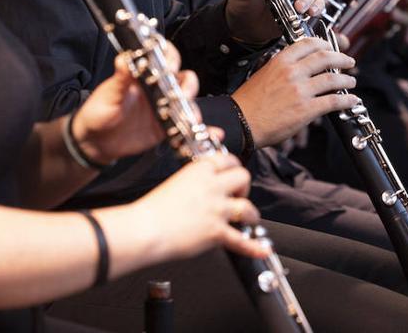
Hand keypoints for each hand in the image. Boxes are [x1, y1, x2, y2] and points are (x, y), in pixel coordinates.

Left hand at [72, 43, 199, 163]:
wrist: (95, 142)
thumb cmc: (98, 112)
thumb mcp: (108, 94)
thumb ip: (119, 79)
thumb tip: (123, 59)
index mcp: (143, 75)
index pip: (164, 58)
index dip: (171, 58)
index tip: (171, 67)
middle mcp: (157, 89)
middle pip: (182, 79)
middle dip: (188, 85)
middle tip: (183, 94)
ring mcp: (164, 108)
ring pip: (188, 103)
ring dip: (194, 108)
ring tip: (192, 119)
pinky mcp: (166, 127)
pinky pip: (187, 126)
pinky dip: (203, 130)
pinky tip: (211, 134)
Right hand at [137, 151, 267, 259]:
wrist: (146, 229)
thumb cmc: (152, 209)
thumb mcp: (174, 182)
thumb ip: (193, 181)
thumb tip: (202, 187)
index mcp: (199, 171)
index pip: (227, 159)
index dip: (233, 166)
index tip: (233, 173)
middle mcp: (211, 187)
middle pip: (243, 177)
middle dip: (244, 186)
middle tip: (238, 194)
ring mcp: (216, 209)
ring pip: (248, 208)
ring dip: (251, 215)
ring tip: (247, 219)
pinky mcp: (217, 232)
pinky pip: (242, 241)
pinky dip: (254, 247)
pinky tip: (261, 249)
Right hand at [231, 38, 357, 147]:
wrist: (242, 122)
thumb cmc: (250, 101)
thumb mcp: (264, 74)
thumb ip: (283, 68)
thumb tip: (301, 67)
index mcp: (281, 61)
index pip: (308, 44)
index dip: (325, 44)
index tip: (331, 47)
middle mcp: (292, 72)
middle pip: (325, 57)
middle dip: (341, 58)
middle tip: (349, 61)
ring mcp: (300, 90)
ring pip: (333, 79)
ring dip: (347, 80)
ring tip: (351, 82)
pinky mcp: (307, 109)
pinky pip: (334, 101)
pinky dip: (346, 100)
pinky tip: (352, 100)